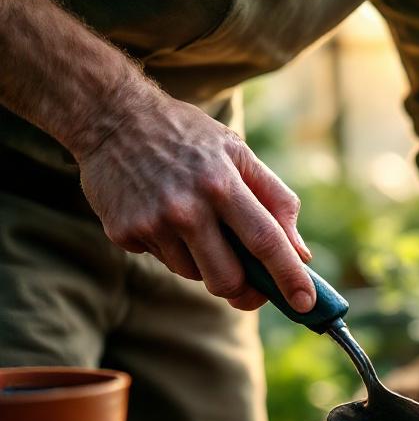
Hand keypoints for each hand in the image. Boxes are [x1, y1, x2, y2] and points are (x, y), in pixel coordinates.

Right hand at [75, 89, 313, 311]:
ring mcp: (152, 223)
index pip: (266, 241)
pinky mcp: (124, 233)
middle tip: (249, 283)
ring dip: (204, 262)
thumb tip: (301, 252)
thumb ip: (275, 200)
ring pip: (193, 274)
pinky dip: (172, 248)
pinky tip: (162, 215)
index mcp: (222, 185)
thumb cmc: (187, 136)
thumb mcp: (238, 152)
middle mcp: (187, 208)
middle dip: (243, 289)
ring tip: (194, 222)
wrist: (111, 116)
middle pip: (227, 279)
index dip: (289, 276)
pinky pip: (163, 261)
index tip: (305, 303)